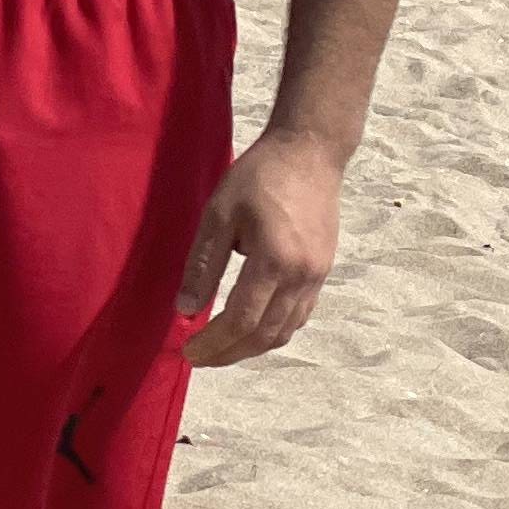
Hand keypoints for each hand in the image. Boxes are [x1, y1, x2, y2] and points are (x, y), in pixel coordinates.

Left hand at [177, 129, 344, 367]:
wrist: (310, 151)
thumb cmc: (260, 175)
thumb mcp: (219, 212)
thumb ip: (203, 264)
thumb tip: (185, 311)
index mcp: (274, 261)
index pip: (240, 321)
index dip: (213, 344)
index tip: (188, 351)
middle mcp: (301, 276)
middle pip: (264, 336)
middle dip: (228, 354)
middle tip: (199, 357)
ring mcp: (317, 276)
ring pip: (285, 331)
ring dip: (251, 347)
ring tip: (221, 346)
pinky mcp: (323, 271)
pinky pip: (299, 316)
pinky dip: (273, 330)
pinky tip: (252, 326)